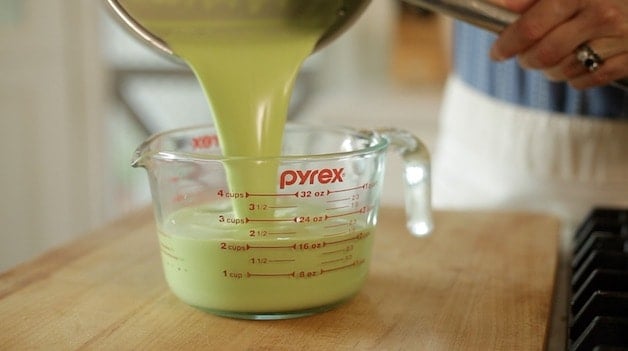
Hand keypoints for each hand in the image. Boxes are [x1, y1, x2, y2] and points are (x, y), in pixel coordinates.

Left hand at [489, 0, 627, 89]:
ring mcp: (619, 37)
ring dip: (550, 69)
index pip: (530, 28)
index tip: (497, 52)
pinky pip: (587, 80)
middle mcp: (601, 14)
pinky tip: (577, 61)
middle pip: (544, 55)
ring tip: (553, 55)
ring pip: (564, 70)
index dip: (507, 44)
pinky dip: (575, 77)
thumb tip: (499, 7)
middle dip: (527, 59)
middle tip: (524, 55)